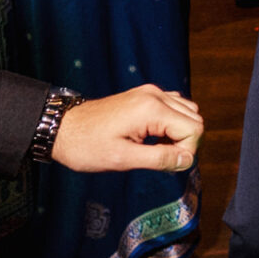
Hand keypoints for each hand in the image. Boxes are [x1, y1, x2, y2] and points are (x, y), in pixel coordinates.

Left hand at [49, 84, 203, 172]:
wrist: (63, 128)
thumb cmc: (87, 146)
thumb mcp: (123, 159)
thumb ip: (160, 159)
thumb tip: (187, 161)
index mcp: (152, 109)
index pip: (194, 129)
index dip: (187, 151)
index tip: (168, 164)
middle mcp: (155, 95)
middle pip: (195, 118)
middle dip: (186, 142)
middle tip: (162, 158)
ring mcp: (150, 93)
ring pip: (188, 110)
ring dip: (180, 132)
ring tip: (158, 148)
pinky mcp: (144, 95)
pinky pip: (173, 106)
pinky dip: (172, 122)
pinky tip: (155, 136)